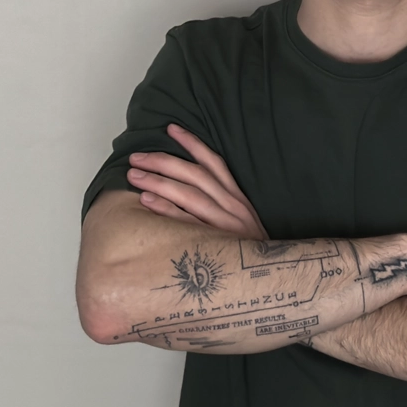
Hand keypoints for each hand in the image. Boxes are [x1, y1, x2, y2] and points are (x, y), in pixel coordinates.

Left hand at [126, 124, 268, 239]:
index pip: (213, 162)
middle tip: (137, 157)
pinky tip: (146, 200)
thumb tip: (186, 192)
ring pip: (189, 194)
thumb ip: (220, 207)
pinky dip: (166, 209)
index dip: (192, 143)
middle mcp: (233, 205)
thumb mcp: (241, 223)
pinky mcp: (216, 242)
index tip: (171, 128)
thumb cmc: (248, 252)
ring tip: (135, 175)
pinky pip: (186, 222)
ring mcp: (225, 223)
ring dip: (159, 181)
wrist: (271, 278)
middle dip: (164, 161)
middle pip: (195, 175)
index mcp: (237, 198)